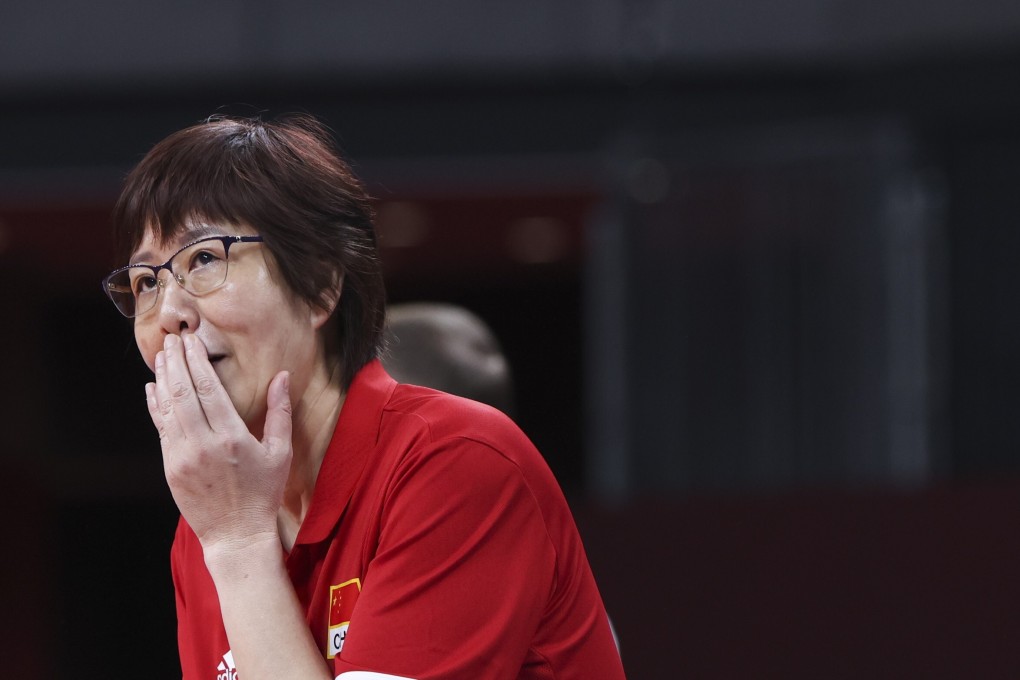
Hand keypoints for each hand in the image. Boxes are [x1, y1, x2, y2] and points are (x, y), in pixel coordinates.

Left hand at [145, 333, 292, 554]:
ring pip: (168, 408)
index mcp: (233, 436)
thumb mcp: (280, 453)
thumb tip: (281, 377)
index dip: (198, 361)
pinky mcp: (171, 468)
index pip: (210, 388)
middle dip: (177, 362)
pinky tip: (153, 388)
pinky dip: (155, 406)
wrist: (236, 534)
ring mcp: (183, 456)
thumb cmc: (263, 493)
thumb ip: (279, 412)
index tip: (192, 340)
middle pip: (184, 392)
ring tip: (161, 356)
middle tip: (173, 339)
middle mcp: (204, 444)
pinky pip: (160, 429)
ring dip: (163, 378)